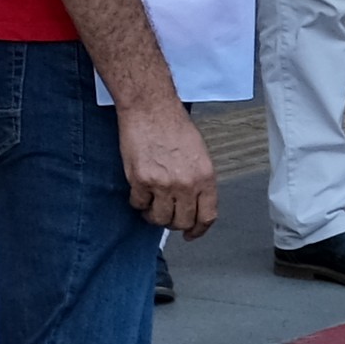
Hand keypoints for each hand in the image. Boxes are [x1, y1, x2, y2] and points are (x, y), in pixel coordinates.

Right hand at [120, 93, 223, 238]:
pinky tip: (139, 191)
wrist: (150, 108)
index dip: (198, 230)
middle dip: (174, 222)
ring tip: (151, 204)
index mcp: (205, 177)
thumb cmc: (173, 125)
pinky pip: (139, 204)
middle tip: (166, 214)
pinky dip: (138, 202)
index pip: (207, 216)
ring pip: (159, 218)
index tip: (191, 234)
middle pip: (182, 222)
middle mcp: (187, 184)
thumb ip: (199, 180)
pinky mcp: (141, 181)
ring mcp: (163, 184)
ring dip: (154, 215)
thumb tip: (194, 202)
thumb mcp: (199, 154)